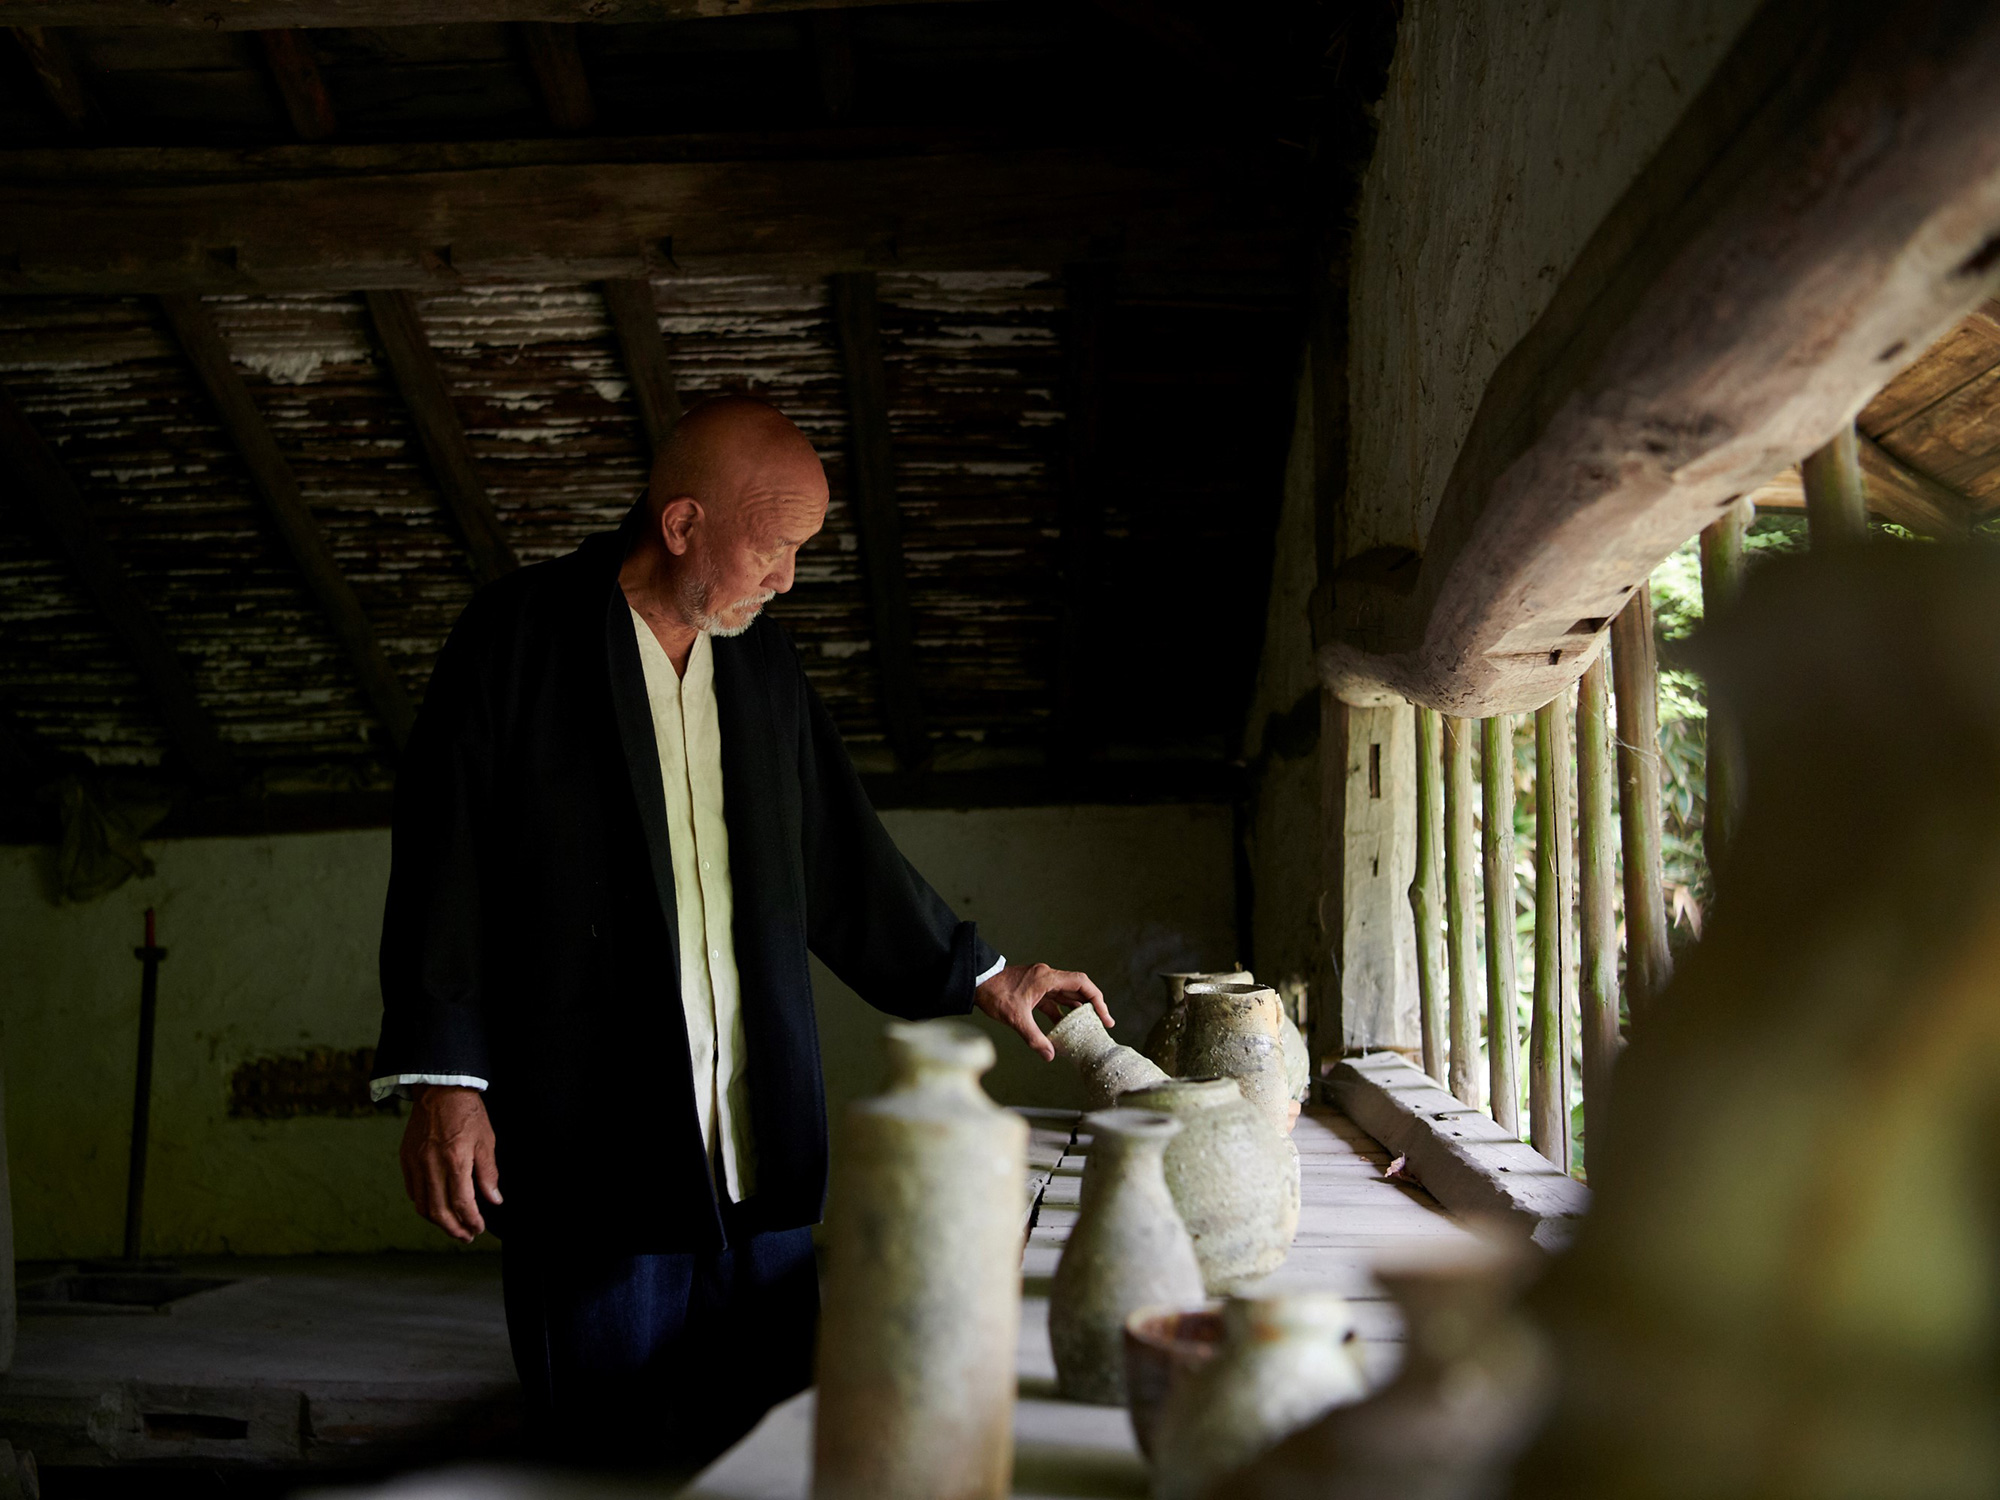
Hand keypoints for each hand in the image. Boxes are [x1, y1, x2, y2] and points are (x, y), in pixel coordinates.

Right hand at [399, 1084, 501, 1242]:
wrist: (440, 1089)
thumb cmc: (467, 1112)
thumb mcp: (486, 1141)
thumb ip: (488, 1174)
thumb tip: (494, 1200)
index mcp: (455, 1161)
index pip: (461, 1203)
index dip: (471, 1220)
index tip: (479, 1228)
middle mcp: (431, 1165)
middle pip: (439, 1211)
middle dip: (454, 1229)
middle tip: (467, 1236)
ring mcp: (415, 1163)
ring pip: (422, 1205)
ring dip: (438, 1221)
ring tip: (453, 1226)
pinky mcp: (406, 1159)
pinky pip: (412, 1191)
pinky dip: (424, 1205)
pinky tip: (436, 1207)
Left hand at [975, 962, 1110, 1060]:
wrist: (976, 982)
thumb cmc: (995, 994)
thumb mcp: (1015, 1018)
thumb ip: (1034, 1037)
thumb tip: (1049, 1055)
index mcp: (1046, 978)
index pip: (1081, 983)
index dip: (1096, 999)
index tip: (1104, 1015)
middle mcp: (1047, 977)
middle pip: (1078, 989)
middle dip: (1092, 1006)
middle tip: (1104, 1023)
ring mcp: (1040, 983)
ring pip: (1067, 995)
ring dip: (1078, 1009)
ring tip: (1089, 1027)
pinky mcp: (1033, 990)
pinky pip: (1054, 1000)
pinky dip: (1061, 1013)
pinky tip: (1064, 1028)